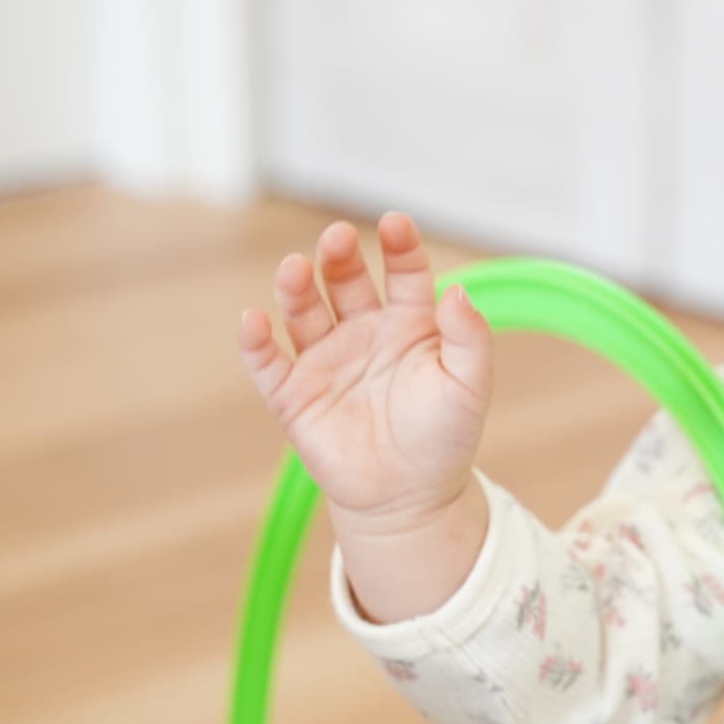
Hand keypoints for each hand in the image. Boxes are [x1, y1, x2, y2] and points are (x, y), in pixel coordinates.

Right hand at [239, 213, 491, 531]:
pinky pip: (268, 363)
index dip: (399, 247)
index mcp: (409, 323)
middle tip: (337, 238)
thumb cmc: (444, 439)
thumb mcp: (469, 386)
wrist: (409, 500)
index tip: (393, 223)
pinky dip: (256, 342)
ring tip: (296, 269)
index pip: (403, 272)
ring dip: (296, 288)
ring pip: (304, 312)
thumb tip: (459, 291)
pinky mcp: (293, 395)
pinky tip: (254, 321)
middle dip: (339, 257)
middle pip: (345, 281)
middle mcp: (363, 332)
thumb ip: (468, 338)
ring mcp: (325, 361)